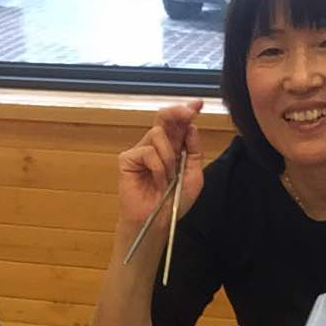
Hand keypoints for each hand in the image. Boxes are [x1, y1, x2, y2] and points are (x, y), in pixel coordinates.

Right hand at [117, 100, 204, 232]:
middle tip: (189, 114)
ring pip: (158, 135)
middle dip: (177, 113)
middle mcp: (156, 146)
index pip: (178, 124)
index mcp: (173, 148)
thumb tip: (191, 127)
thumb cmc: (174, 202)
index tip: (198, 104)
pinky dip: (157, 167)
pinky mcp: (127, 159)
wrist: (158, 221)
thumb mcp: (193, 176)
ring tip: (168, 178)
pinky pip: (148, 151)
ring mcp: (141, 151)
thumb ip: (193, 151)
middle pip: (164, 118)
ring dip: (169, 157)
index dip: (187, 111)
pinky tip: (158, 182)